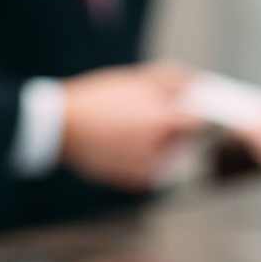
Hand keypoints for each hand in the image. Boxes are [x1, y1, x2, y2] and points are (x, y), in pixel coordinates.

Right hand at [60, 63, 200, 189]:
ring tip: (132, 125)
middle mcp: (160, 152)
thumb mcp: (137, 80)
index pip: (201, 119)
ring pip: (171, 154)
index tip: (193, 104)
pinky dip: (146, 154)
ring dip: (163, 141)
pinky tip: (123, 139)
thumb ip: (173, 82)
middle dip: (177, 124)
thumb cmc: (98, 98)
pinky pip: (152, 166)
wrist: (60, 127)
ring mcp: (147, 170)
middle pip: (187, 138)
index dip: (198, 109)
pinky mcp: (134, 181)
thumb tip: (197, 85)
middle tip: (152, 110)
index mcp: (163, 123)